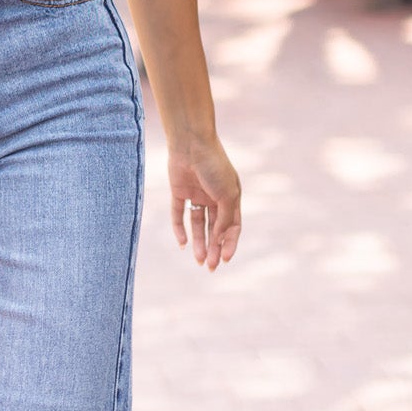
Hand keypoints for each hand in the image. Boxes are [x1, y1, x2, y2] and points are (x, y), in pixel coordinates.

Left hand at [169, 137, 240, 270]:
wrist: (191, 144)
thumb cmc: (214, 166)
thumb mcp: (227, 194)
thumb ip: (225, 218)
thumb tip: (220, 240)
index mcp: (231, 197)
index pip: (232, 226)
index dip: (229, 243)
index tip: (225, 259)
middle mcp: (214, 197)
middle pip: (214, 228)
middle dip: (213, 248)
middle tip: (209, 266)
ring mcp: (197, 194)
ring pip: (198, 224)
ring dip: (198, 242)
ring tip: (197, 260)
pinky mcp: (179, 191)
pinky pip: (179, 214)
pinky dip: (180, 229)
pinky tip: (182, 244)